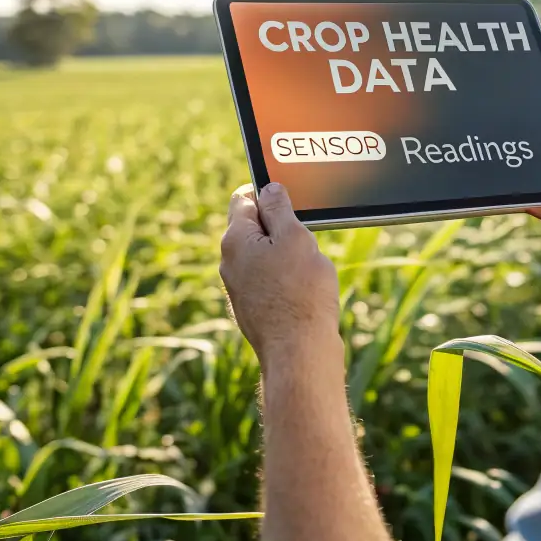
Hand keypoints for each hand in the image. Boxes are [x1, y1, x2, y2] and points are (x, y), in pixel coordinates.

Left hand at [220, 182, 340, 364]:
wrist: (298, 352)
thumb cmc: (301, 293)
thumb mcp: (295, 238)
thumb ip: (280, 209)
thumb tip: (269, 188)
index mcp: (235, 240)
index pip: (244, 199)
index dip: (267, 193)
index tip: (290, 198)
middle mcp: (230, 263)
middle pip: (253, 228)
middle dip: (280, 227)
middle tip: (306, 235)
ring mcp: (239, 288)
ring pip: (263, 256)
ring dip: (285, 254)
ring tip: (310, 267)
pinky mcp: (252, 309)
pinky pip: (268, 281)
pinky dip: (285, 278)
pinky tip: (306, 290)